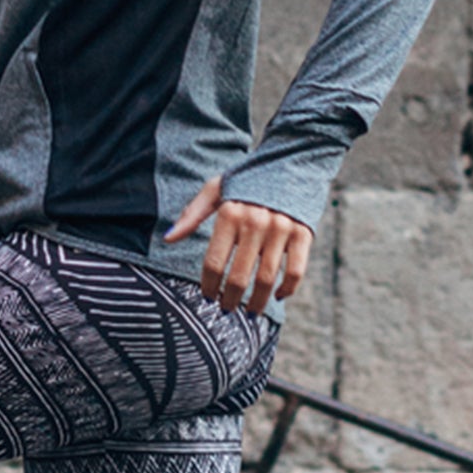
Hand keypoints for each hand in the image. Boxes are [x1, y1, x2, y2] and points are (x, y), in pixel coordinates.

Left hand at [163, 176, 311, 315]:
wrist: (291, 161)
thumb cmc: (248, 178)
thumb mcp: (216, 188)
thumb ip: (192, 214)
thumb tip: (169, 239)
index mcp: (230, 213)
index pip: (214, 262)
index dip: (209, 286)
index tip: (208, 297)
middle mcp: (255, 222)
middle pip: (239, 276)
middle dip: (230, 300)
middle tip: (226, 309)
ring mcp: (281, 229)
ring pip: (267, 279)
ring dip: (256, 302)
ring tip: (249, 312)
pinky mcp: (303, 233)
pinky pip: (295, 271)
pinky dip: (287, 289)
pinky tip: (277, 296)